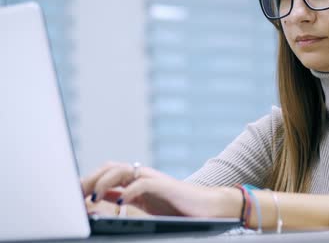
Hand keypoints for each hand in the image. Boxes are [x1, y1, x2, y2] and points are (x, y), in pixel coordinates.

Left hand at [80, 162, 241, 217]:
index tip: (72, 195)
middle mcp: (142, 175)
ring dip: (104, 182)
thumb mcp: (145, 206)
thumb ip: (125, 199)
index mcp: (136, 181)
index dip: (88, 182)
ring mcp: (153, 178)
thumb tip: (98, 202)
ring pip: (122, 170)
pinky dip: (129, 190)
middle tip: (76, 194)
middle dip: (90, 179)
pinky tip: (121, 200)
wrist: (208, 207)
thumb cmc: (178, 207)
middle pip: (110, 167)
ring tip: (94, 197)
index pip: (106, 174)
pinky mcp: (164, 185)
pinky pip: (142, 183)